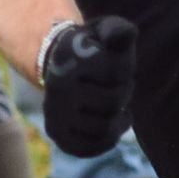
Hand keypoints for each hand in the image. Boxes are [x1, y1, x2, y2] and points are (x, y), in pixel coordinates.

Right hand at [40, 15, 138, 155]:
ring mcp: (55, 113)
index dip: (123, 71)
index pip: (113, 72)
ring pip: (103, 128)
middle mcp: (58, 87)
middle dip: (122, 95)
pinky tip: (111, 125)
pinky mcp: (58, 134)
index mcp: (69, 58)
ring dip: (118, 120)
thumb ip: (118, 30)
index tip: (115, 64)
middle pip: (112, 102)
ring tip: (120, 110)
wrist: (63, 69)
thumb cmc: (93, 50)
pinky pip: (91, 147)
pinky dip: (108, 140)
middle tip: (120, 87)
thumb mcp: (105, 32)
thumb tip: (119, 36)